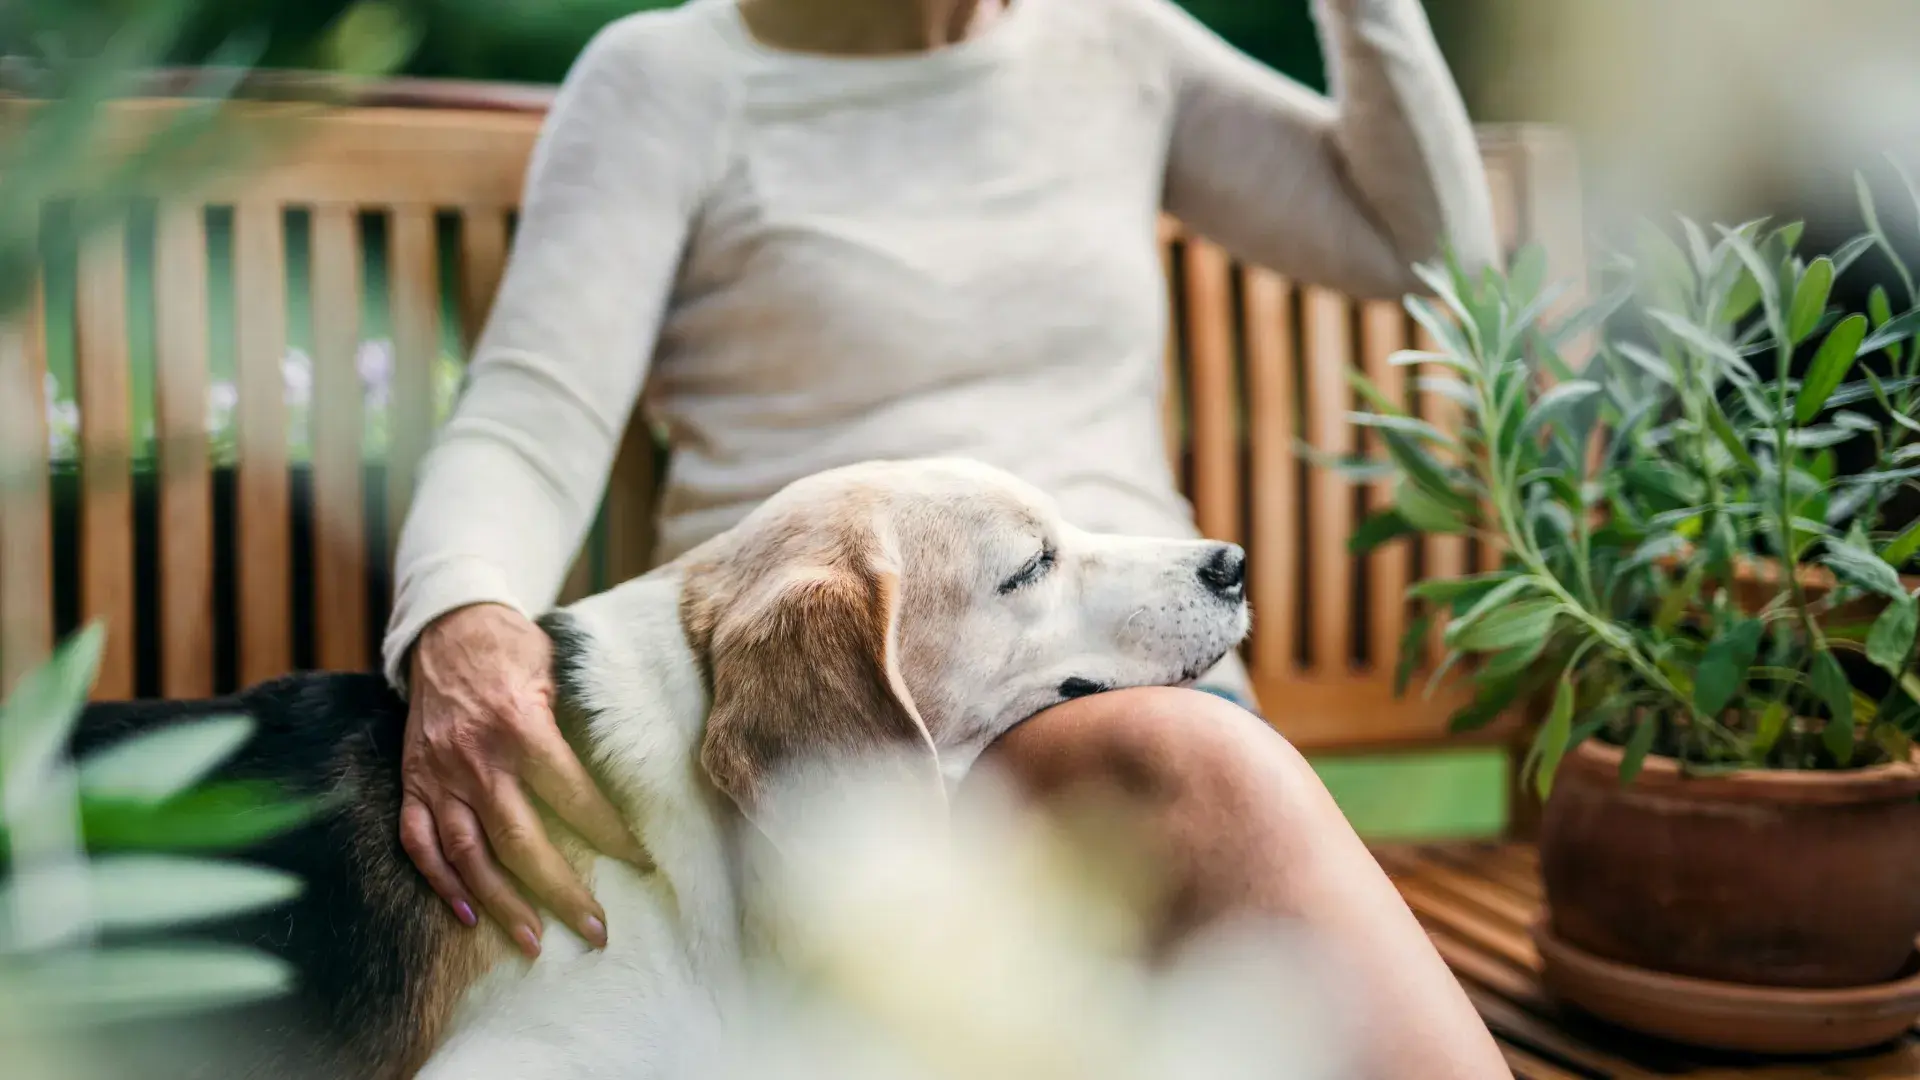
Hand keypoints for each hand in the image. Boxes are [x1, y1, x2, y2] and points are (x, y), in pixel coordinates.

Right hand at [399, 603, 647, 957]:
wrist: (446, 628)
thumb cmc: (514, 649)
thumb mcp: (557, 672)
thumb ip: (579, 724)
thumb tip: (624, 777)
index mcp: (521, 727)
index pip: (573, 796)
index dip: (609, 834)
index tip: (639, 863)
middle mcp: (476, 759)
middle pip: (520, 841)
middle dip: (560, 891)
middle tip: (595, 929)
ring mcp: (438, 775)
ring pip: (468, 854)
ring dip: (502, 904)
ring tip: (533, 942)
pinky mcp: (412, 783)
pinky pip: (419, 842)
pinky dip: (441, 883)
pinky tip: (468, 915)